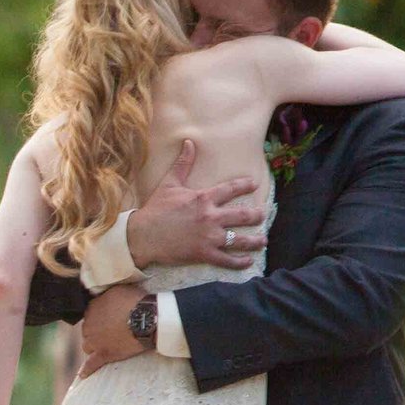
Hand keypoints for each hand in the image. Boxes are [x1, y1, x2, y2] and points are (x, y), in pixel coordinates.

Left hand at [76, 284, 150, 380]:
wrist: (147, 319)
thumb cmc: (136, 301)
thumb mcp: (119, 289)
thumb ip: (108, 294)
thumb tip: (105, 296)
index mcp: (92, 308)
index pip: (90, 314)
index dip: (100, 316)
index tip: (109, 317)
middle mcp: (88, 325)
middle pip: (88, 330)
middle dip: (96, 331)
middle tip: (111, 331)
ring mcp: (95, 341)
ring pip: (87, 346)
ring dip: (94, 346)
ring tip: (105, 346)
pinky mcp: (104, 354)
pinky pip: (91, 364)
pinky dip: (87, 369)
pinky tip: (84, 375)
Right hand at [125, 140, 266, 268]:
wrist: (141, 236)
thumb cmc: (155, 210)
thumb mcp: (169, 184)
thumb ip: (183, 164)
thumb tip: (189, 142)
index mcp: (204, 198)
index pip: (232, 189)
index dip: (246, 185)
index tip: (255, 184)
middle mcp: (211, 217)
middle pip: (244, 215)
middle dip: (257, 216)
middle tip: (263, 215)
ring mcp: (209, 236)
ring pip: (240, 239)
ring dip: (255, 240)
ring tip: (262, 241)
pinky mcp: (203, 253)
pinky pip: (227, 259)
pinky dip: (239, 262)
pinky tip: (248, 261)